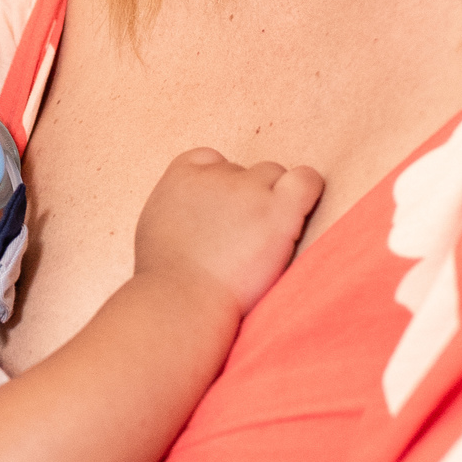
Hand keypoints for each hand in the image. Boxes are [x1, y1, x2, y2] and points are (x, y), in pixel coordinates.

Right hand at [135, 147, 323, 313]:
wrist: (180, 302)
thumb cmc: (165, 280)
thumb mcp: (154, 227)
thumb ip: (177, 206)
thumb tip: (196, 208)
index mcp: (181, 176)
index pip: (209, 159)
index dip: (220, 185)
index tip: (221, 218)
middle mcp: (215, 176)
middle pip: (245, 172)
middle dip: (247, 199)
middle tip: (242, 240)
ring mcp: (247, 190)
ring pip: (273, 176)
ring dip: (272, 202)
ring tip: (262, 242)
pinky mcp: (277, 210)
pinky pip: (307, 180)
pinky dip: (307, 191)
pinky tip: (295, 219)